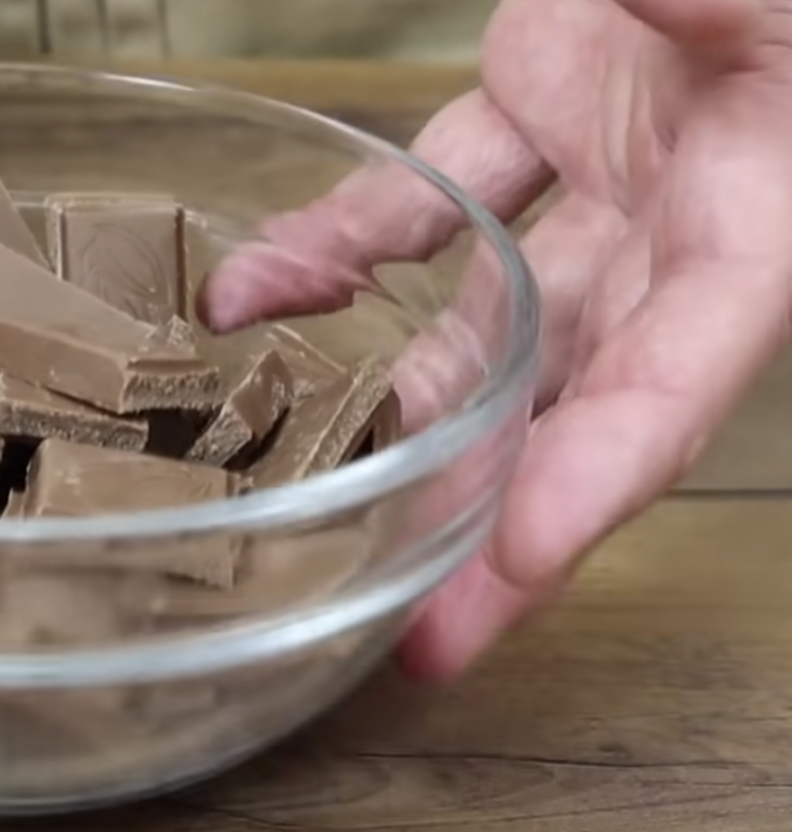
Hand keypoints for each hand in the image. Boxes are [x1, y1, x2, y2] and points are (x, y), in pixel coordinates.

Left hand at [202, 0, 791, 679]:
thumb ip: (701, 2)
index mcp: (762, 214)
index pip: (679, 377)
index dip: (600, 476)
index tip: (518, 561)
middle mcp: (682, 220)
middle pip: (582, 400)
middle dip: (497, 511)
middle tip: (418, 625)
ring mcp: (606, 176)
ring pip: (490, 317)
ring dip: (398, 396)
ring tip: (301, 469)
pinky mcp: (536, 114)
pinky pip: (424, 202)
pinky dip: (341, 245)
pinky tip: (258, 289)